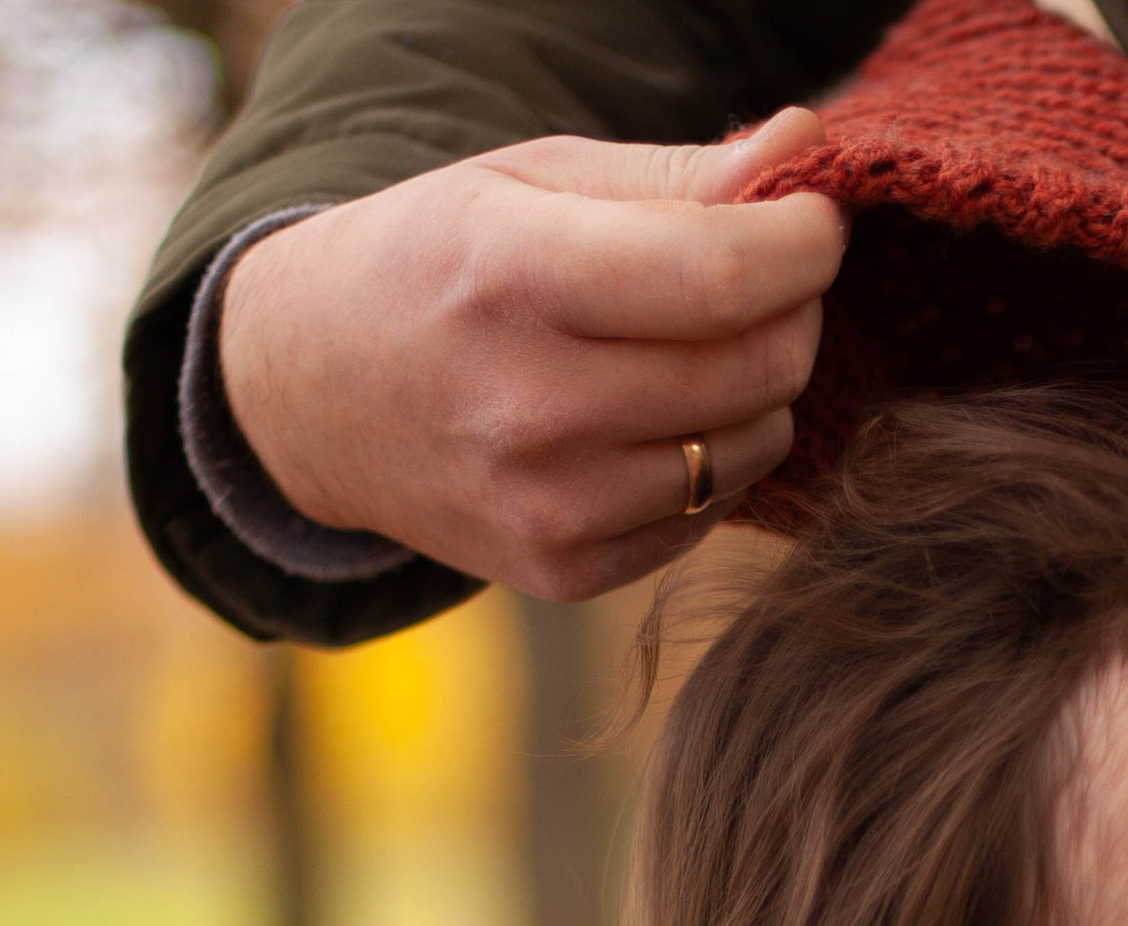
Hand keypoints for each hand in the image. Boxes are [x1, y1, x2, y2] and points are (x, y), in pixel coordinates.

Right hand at [219, 109, 845, 598]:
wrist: (311, 395)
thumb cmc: (440, 264)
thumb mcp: (532, 183)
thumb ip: (677, 175)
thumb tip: (804, 153)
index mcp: (513, 275)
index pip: (722, 276)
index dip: (802, 245)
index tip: (816, 223)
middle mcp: (531, 405)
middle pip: (757, 365)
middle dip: (792, 309)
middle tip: (764, 280)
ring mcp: (551, 505)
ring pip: (753, 444)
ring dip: (758, 389)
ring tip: (694, 348)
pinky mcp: (568, 570)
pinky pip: (713, 512)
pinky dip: (714, 459)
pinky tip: (655, 419)